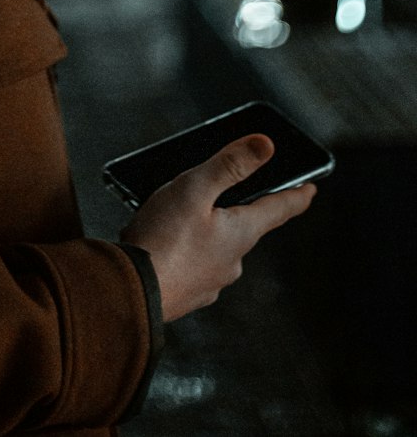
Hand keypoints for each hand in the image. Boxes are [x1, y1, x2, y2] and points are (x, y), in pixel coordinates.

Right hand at [121, 133, 316, 321]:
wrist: (129, 292)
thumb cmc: (162, 238)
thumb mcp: (195, 188)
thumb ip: (230, 164)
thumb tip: (266, 145)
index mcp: (240, 234)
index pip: (278, 210)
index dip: (296, 195)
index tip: (310, 189)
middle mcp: (232, 262)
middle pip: (244, 228)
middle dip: (235, 210)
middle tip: (221, 193)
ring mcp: (209, 282)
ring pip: (215, 248)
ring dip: (204, 232)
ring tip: (176, 218)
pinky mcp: (186, 294)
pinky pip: (192, 265)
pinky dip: (183, 252)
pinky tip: (162, 245)